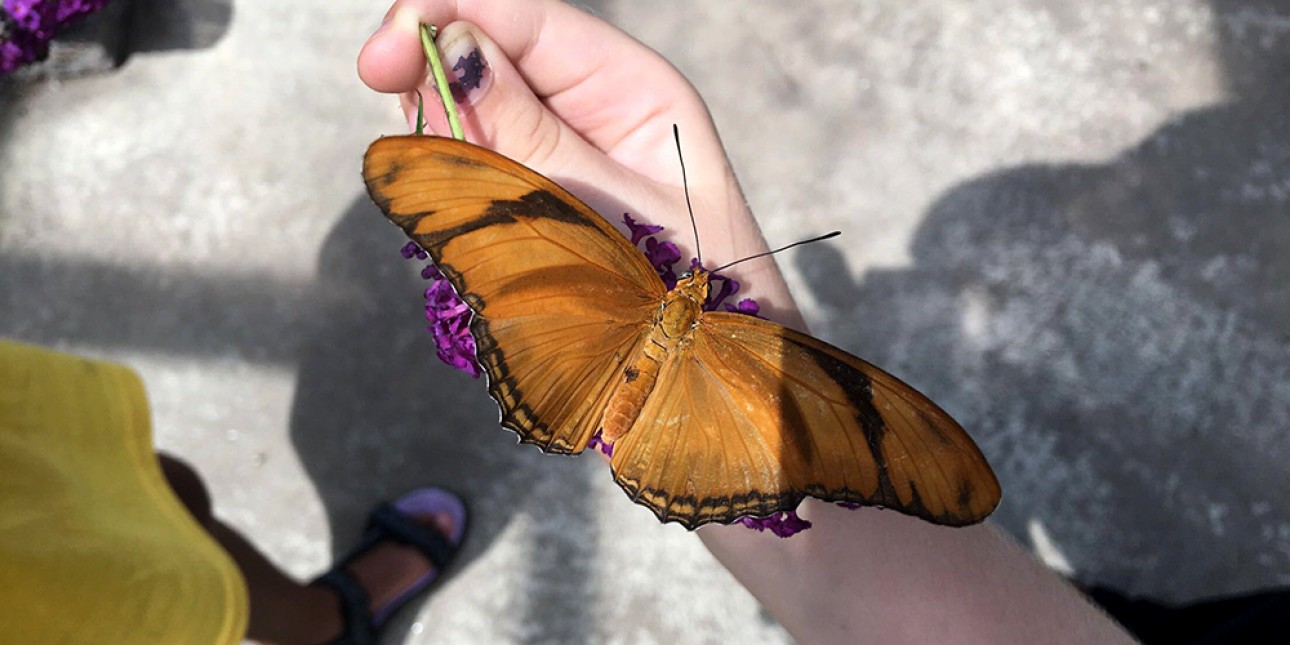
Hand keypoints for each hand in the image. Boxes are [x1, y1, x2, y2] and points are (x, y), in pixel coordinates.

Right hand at [358, 0, 805, 328]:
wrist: (716, 379)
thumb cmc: (695, 298)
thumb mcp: (611, 211)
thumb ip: (528, 136)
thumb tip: (456, 48)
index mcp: (632, 88)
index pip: (523, 17)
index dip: (442, 17)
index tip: (378, 60)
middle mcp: (592, 107)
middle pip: (485, 52)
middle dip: (434, 81)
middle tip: (419, 144)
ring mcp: (556, 152)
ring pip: (467, 111)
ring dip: (442, 143)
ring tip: (477, 212)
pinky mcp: (530, 198)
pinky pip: (471, 168)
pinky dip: (452, 186)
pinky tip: (472, 226)